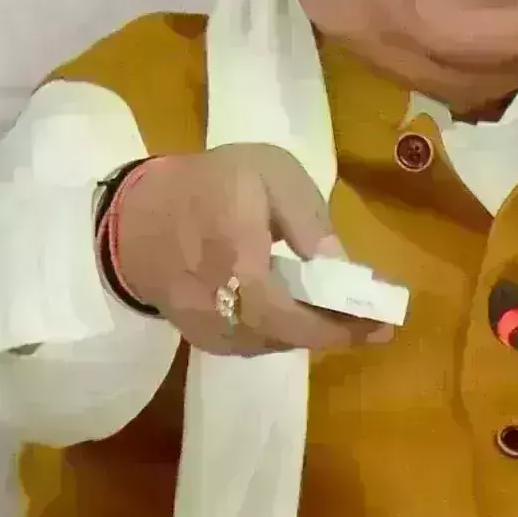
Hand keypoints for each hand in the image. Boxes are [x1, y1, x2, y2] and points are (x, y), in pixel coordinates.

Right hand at [110, 145, 393, 358]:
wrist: (135, 215)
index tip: (382, 322)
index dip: (339, 326)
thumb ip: (305, 217)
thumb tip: (341, 267)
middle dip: (337, 332)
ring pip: (273, 344)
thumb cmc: (205, 184)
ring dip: (311, 333)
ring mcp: (208, 329)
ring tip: (344, 315)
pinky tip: (299, 313)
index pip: (291, 315)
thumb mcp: (266, 172)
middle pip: (289, 337)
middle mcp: (220, 309)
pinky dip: (284, 332)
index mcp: (235, 262)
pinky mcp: (202, 338)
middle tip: (374, 322)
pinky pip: (254, 343)